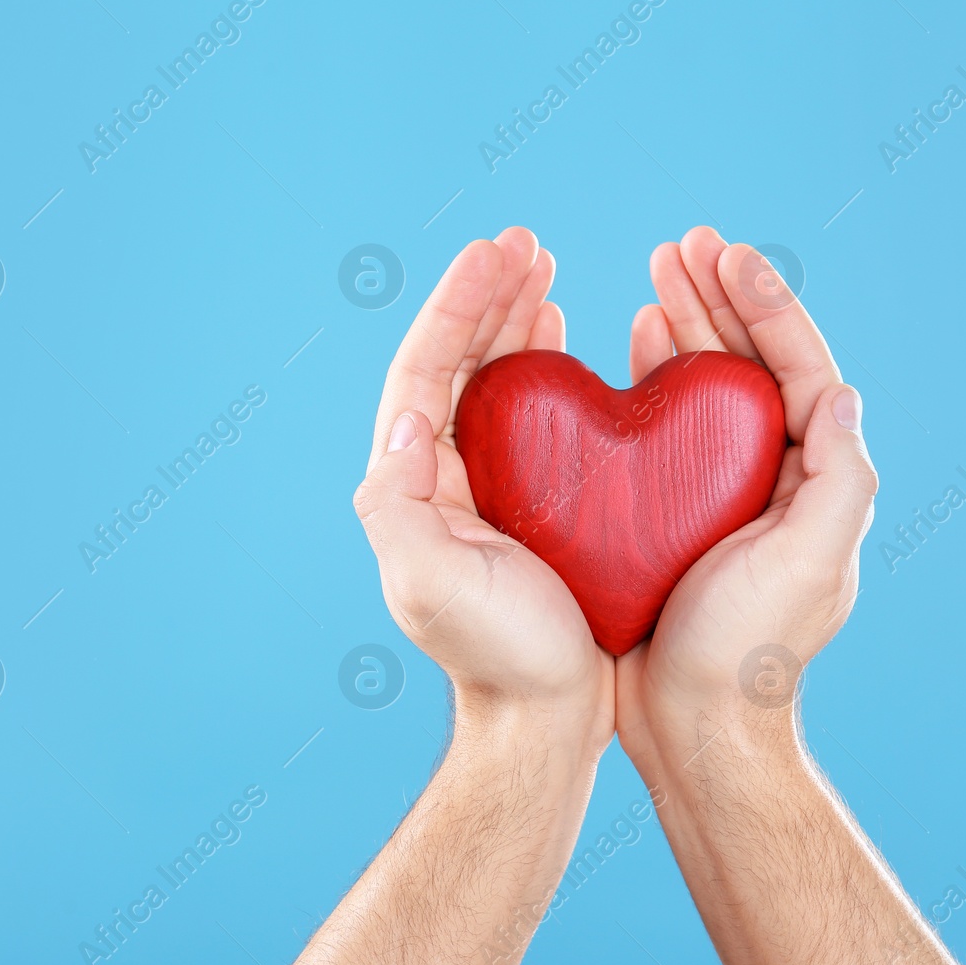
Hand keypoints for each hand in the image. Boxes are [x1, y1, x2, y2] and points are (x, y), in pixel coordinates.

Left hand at [354, 228, 613, 742]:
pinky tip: (566, 339)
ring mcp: (485, 486)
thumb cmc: (499, 656)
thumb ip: (399, 505)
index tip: (498, 255)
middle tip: (526, 245)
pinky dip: (543, 365)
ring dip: (513, 320)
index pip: (424, 370)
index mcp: (413, 484)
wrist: (544, 719)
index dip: (458, 307)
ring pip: (491, 380)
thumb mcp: (433, 586)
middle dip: (487, 298)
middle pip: (455, 362)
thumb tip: (404, 418)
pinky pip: (531, 415)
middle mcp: (440, 476)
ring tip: (543, 271)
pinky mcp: (529, 501)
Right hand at [615, 227, 878, 746]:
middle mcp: (775, 472)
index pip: (800, 367)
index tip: (726, 254)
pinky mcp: (674, 504)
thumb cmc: (746, 650)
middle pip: (752, 362)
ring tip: (653, 274)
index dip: (766, 304)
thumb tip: (844, 392)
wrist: (689, 723)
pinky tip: (633, 338)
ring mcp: (722, 486)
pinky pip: (668, 422)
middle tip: (681, 245)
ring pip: (708, 383)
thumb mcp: (806, 564)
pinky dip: (655, 372)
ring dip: (685, 323)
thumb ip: (837, 480)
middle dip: (719, 298)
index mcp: (814, 477)